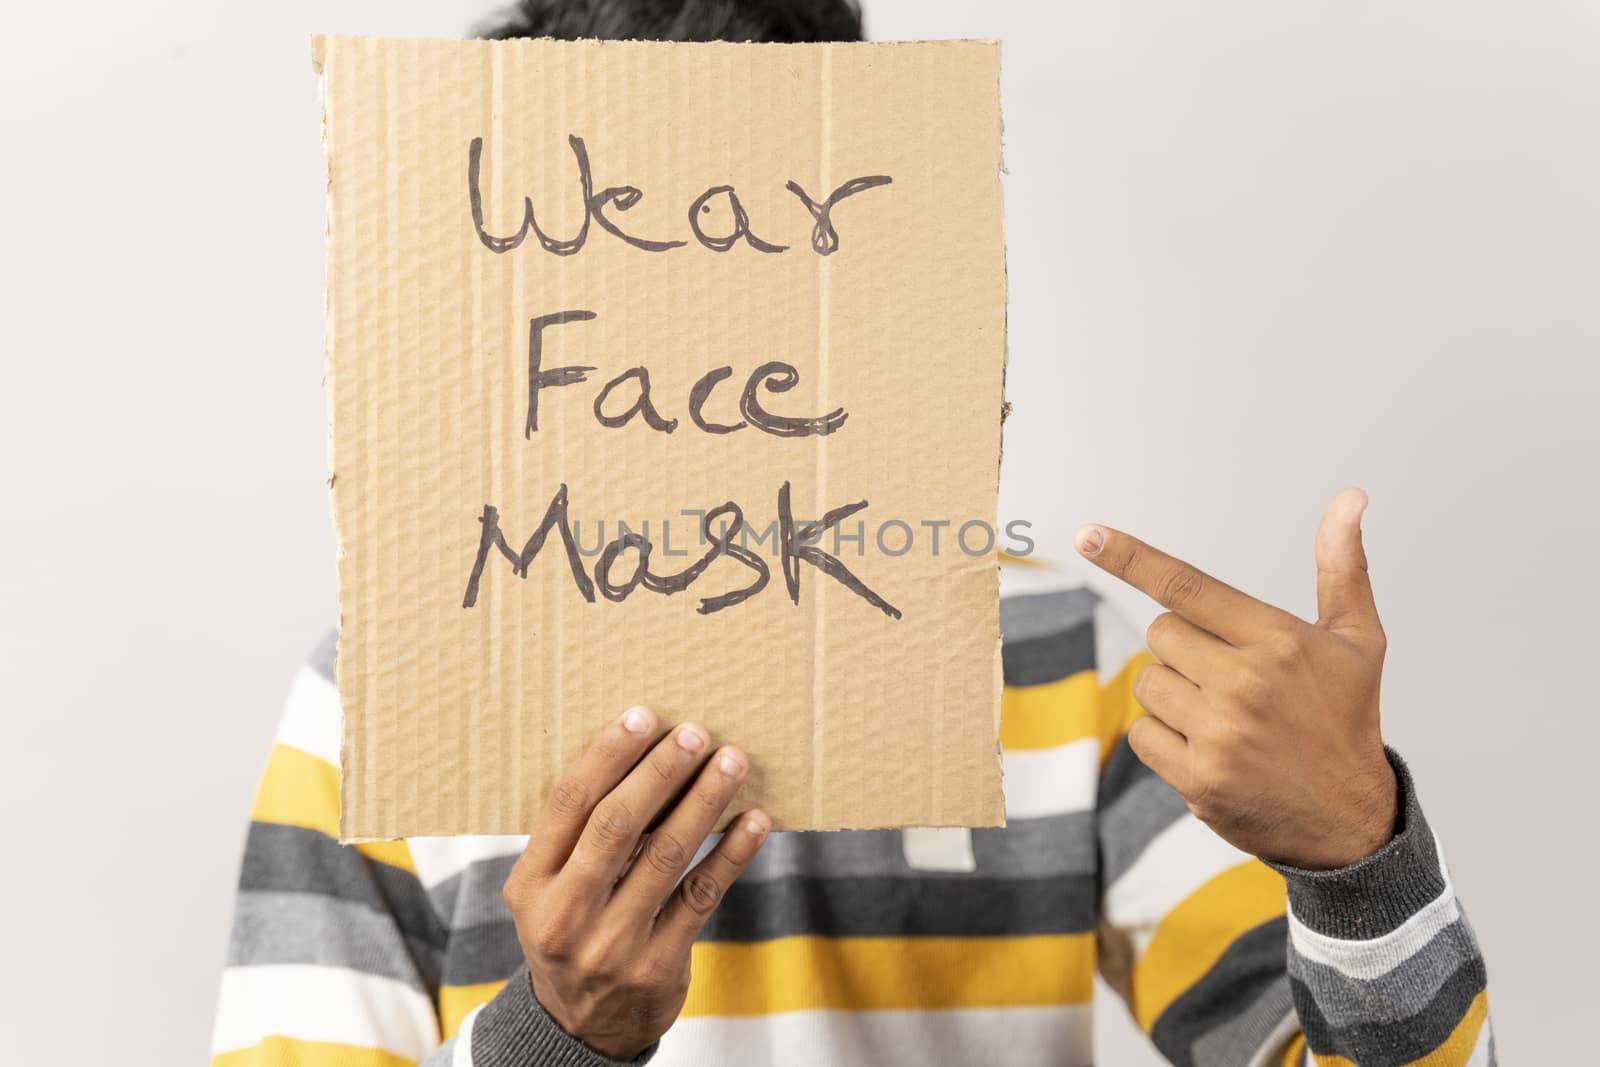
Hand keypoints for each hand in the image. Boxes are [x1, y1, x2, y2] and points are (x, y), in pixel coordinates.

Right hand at [501, 707, 769, 1058]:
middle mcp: (566, 914)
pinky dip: (733, 853)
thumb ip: (577, 839)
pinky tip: (754, 821)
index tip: (644, 717)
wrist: (580, 1029)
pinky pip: (702, 895)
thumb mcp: (550, 893)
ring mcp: (612, 944)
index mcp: (531, 884)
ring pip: (667, 855)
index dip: (608, 755)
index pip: (570, 804)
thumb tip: (641, 755)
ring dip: (705, 801)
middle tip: (696, 734)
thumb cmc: (572, 930)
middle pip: (618, 825)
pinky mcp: (658, 965)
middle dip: (661, 772)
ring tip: (732, 762)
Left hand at [1075, 488, 1396, 869]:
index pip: (1188, 586)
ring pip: (1148, 682)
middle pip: (1161, 633)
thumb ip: (1341, 566)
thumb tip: (1349, 498)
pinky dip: (1164, 737)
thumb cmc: (1346, 718)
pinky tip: (1209, 748)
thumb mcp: (1358, 640)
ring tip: (1226, 716)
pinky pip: (1142, 732)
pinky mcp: (1199, 779)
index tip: (1088, 535)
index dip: (1131, 557)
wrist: (1351, 822)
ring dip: (1174, 693)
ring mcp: (1221, 735)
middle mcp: (1247, 684)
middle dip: (1185, 646)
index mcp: (1280, 641)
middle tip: (1230, 675)